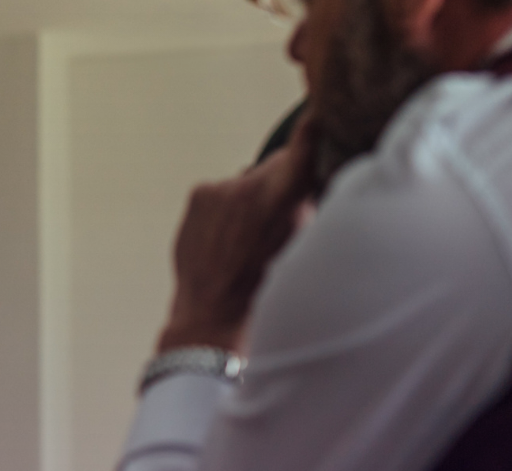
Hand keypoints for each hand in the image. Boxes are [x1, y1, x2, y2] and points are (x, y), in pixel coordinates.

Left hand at [157, 116, 316, 353]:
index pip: (307, 140)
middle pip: (278, 164)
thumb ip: (306, 202)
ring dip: (250, 199)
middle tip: (276, 219)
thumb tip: (307, 180)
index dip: (316, 123)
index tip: (322, 107)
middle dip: (280, 183)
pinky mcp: (200, 193)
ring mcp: (222, 187)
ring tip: (245, 238)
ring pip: (248, 180)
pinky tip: (224, 237)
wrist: (213, 310)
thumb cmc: (265, 283)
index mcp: (288, 192)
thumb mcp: (304, 240)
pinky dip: (225, 208)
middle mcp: (253, 182)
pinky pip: (222, 192)